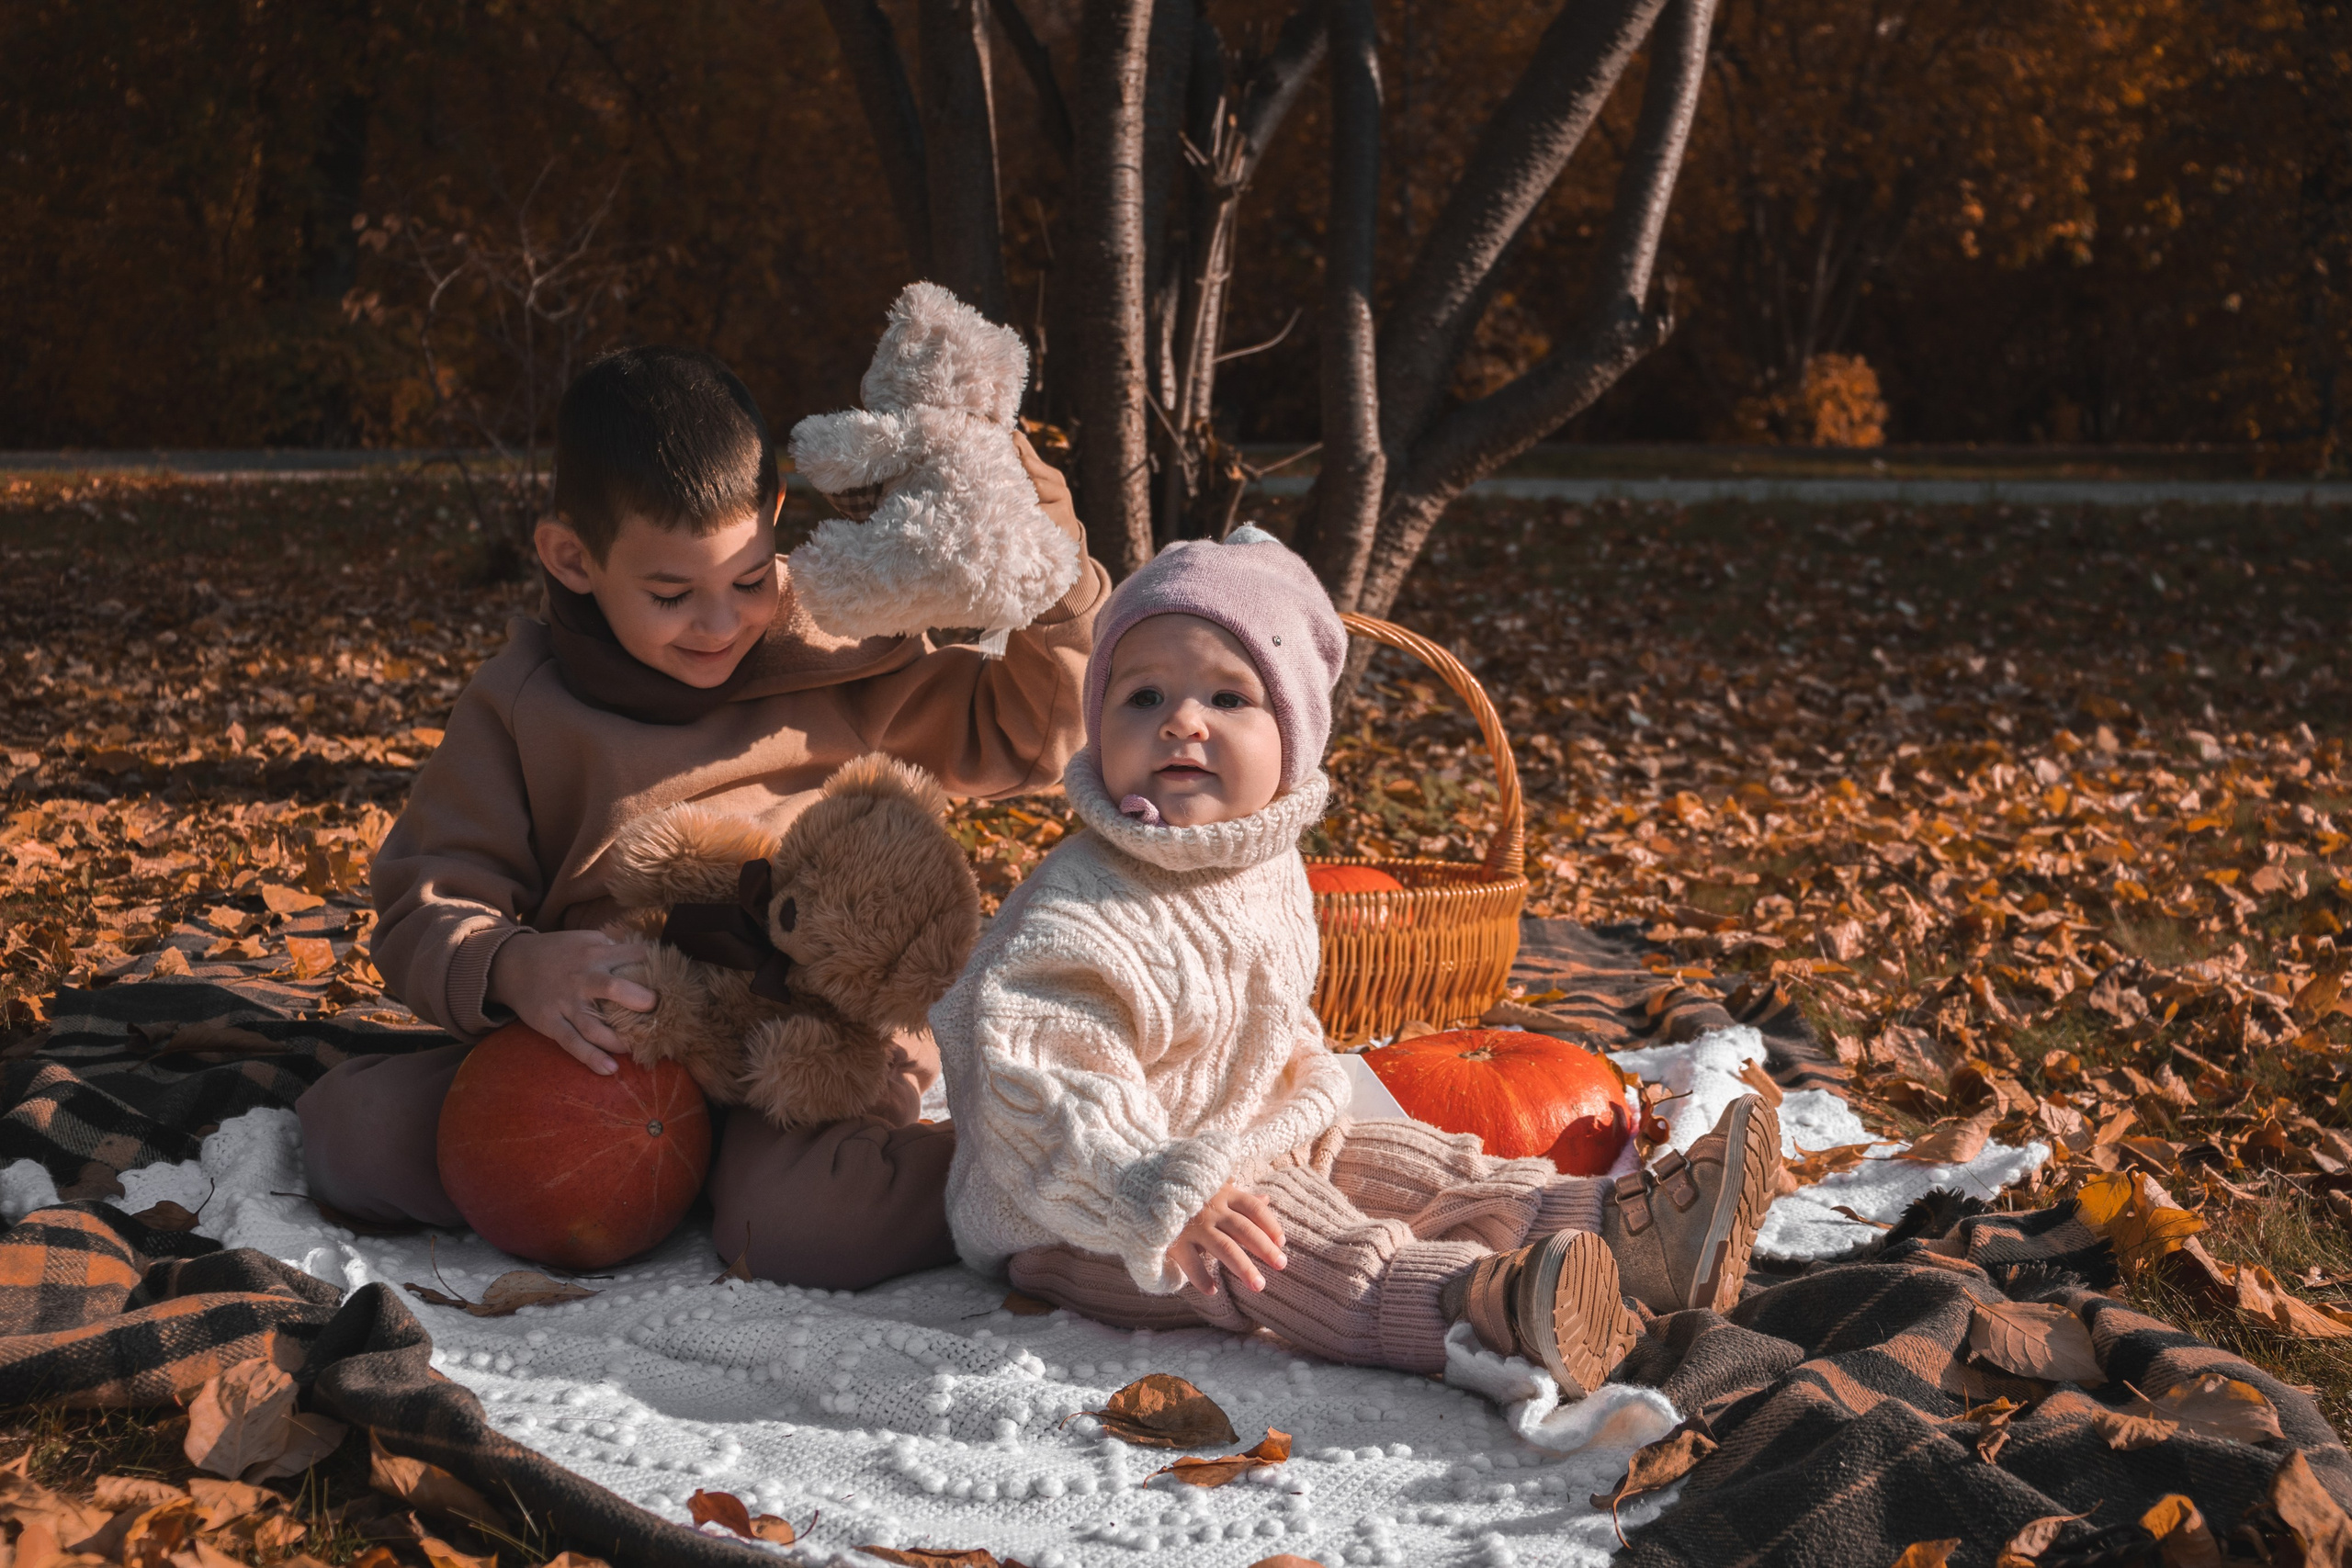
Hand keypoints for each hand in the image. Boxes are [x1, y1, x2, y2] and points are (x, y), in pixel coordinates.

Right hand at [485, 929, 655, 1074]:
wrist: (511, 964)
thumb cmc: (558, 953)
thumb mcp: (584, 939)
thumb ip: (613, 948)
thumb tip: (649, 957)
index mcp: (595, 954)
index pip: (633, 955)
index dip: (655, 965)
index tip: (674, 979)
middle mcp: (582, 978)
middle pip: (612, 988)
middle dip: (638, 999)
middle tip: (657, 1009)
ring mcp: (566, 1003)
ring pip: (594, 1026)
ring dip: (619, 1040)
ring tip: (639, 1050)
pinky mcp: (551, 1023)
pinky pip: (572, 1043)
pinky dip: (591, 1057)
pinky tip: (610, 1069)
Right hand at [1172, 1182, 1286, 1295]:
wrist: (1141, 1191)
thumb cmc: (1183, 1191)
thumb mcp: (1213, 1187)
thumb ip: (1239, 1196)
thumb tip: (1266, 1199)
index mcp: (1223, 1194)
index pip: (1254, 1208)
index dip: (1270, 1225)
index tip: (1282, 1243)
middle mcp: (1211, 1208)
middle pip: (1244, 1229)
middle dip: (1265, 1249)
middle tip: (1282, 1266)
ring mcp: (1193, 1225)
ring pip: (1225, 1248)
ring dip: (1243, 1268)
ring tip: (1258, 1285)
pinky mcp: (1173, 1240)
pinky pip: (1191, 1263)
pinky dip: (1202, 1278)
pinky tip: (1212, 1291)